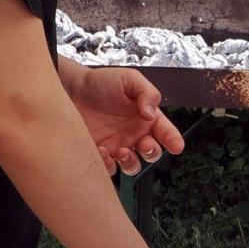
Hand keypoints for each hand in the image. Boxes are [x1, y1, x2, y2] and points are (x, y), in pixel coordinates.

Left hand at [69, 67, 184, 175]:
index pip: (166, 132)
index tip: (176, 146)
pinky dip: (108, 164)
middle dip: (152, 152)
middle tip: (144, 144)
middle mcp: (135, 134)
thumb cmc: (101, 81)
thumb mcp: (130, 79)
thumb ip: (147, 93)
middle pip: (153, 153)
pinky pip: (109, 168)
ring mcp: (118, 145)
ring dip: (131, 162)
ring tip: (122, 150)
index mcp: (147, 118)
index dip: (174, 141)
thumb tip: (151, 114)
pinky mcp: (100, 153)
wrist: (72, 88)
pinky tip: (101, 150)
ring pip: (133, 166)